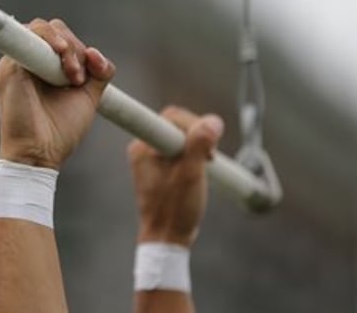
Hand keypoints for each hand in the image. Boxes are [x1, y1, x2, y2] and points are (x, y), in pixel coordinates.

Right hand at [0, 18, 115, 169]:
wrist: (39, 155)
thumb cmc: (59, 131)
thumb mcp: (88, 97)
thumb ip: (98, 73)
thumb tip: (97, 54)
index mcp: (42, 66)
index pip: (60, 37)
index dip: (77, 47)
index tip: (90, 72)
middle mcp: (26, 60)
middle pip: (53, 29)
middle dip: (75, 47)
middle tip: (80, 79)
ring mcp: (15, 62)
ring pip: (43, 28)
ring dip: (66, 47)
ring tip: (73, 77)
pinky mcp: (9, 67)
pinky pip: (30, 36)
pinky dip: (52, 44)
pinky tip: (65, 67)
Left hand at [128, 106, 223, 246]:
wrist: (167, 238)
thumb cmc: (174, 211)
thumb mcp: (190, 175)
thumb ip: (199, 145)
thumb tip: (213, 121)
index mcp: (143, 147)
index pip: (172, 117)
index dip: (195, 126)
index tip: (207, 148)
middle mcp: (144, 148)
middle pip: (178, 124)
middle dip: (199, 137)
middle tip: (210, 159)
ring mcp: (152, 156)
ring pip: (182, 136)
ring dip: (199, 147)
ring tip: (206, 167)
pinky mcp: (161, 165)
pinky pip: (182, 148)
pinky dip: (195, 155)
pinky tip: (200, 170)